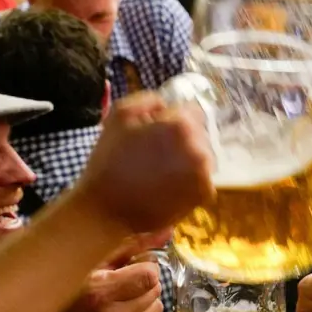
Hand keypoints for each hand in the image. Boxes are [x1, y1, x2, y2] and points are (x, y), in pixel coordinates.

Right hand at [52, 248, 163, 311]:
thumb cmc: (74, 283)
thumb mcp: (98, 258)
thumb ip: (135, 244)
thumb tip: (168, 230)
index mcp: (100, 293)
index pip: (151, 276)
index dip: (143, 269)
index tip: (129, 270)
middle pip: (155, 293)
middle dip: (143, 287)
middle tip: (120, 289)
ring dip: (144, 305)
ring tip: (120, 305)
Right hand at [75, 93, 213, 235]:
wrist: (107, 211)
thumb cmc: (109, 162)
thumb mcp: (118, 116)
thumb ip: (148, 100)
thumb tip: (167, 104)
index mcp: (181, 126)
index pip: (193, 111)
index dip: (175, 119)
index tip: (158, 131)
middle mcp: (199, 147)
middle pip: (199, 134)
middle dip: (182, 139)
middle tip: (156, 153)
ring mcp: (205, 173)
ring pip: (202, 156)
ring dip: (187, 159)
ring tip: (160, 171)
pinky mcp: (204, 194)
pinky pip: (202, 178)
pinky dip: (189, 180)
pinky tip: (167, 184)